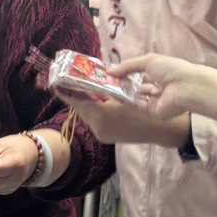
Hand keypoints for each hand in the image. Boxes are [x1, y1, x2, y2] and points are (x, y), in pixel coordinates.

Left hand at [62, 94, 191, 149]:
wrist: (160, 130)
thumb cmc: (144, 108)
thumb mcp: (123, 94)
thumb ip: (105, 88)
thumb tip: (91, 79)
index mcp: (101, 116)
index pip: (77, 103)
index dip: (65, 93)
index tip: (56, 85)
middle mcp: (97, 128)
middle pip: (82, 109)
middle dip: (77, 96)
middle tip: (71, 82)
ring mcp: (101, 134)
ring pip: (88, 115)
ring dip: (87, 103)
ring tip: (85, 89)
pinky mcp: (106, 137)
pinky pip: (95, 121)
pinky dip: (95, 110)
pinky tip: (98, 101)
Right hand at [111, 56, 216, 120]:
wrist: (185, 87)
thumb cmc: (170, 69)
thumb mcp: (148, 61)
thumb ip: (128, 66)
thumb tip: (109, 70)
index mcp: (159, 72)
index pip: (139, 73)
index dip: (126, 72)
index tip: (111, 72)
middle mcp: (157, 86)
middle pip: (136, 86)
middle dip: (123, 83)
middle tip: (106, 81)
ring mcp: (155, 100)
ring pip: (135, 96)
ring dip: (123, 91)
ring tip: (108, 87)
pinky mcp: (153, 111)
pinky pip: (138, 105)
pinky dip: (127, 100)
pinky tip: (116, 95)